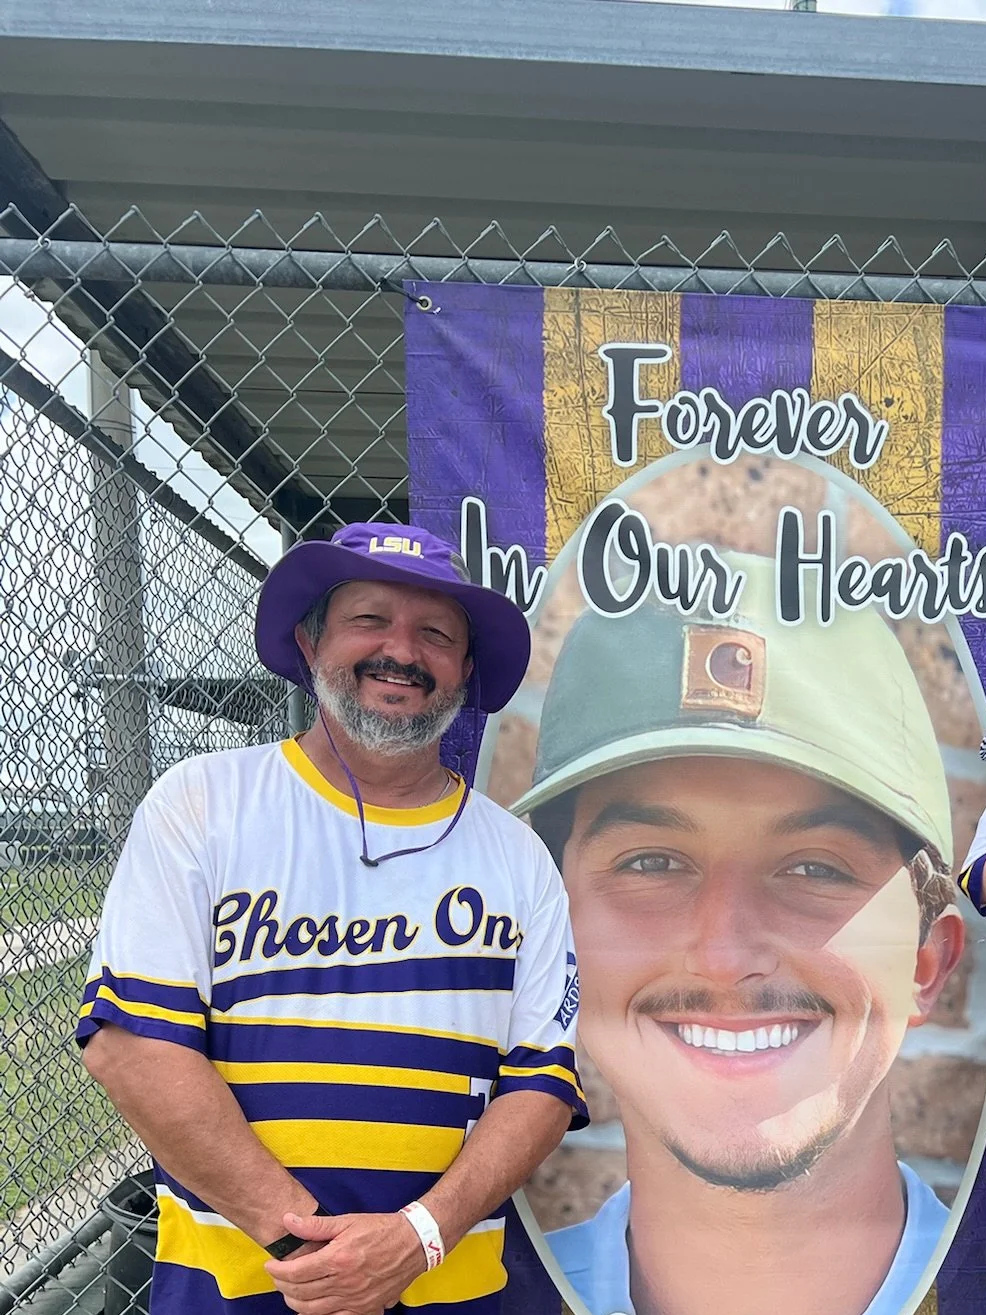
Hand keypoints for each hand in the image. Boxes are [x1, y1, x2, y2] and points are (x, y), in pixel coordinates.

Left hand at [264, 1210, 427, 1314]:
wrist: (413, 1243)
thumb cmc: (380, 1229)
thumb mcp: (348, 1221)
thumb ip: (315, 1225)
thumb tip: (288, 1220)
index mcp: (338, 1259)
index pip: (297, 1272)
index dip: (278, 1271)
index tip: (270, 1265)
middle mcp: (344, 1283)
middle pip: (301, 1294)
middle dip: (282, 1287)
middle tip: (277, 1278)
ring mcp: (355, 1299)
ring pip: (313, 1311)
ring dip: (295, 1303)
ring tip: (289, 1292)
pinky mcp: (365, 1309)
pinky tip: (312, 1307)